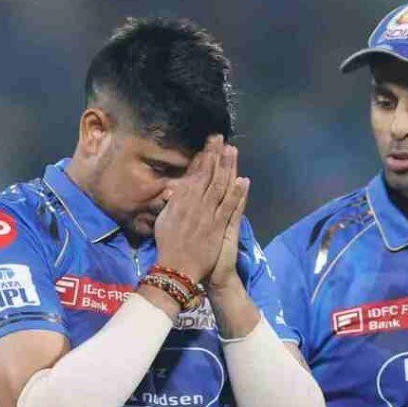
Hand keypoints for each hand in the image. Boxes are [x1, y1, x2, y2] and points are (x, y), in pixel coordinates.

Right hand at [154, 135, 245, 282]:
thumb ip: (170, 205)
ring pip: (220, 186)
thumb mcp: (164, 221)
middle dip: (214, 155)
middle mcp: (194, 203)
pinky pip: (230, 206)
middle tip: (220, 138)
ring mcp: (208, 214)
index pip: (194, 174)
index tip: (208, 145)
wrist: (177, 268)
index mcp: (181, 201)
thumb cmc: (168, 246)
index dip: (202, 158)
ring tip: (233, 150)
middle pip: (207, 174)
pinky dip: (237, 193)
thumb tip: (172, 191)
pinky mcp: (218, 225)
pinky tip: (243, 180)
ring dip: (227, 167)